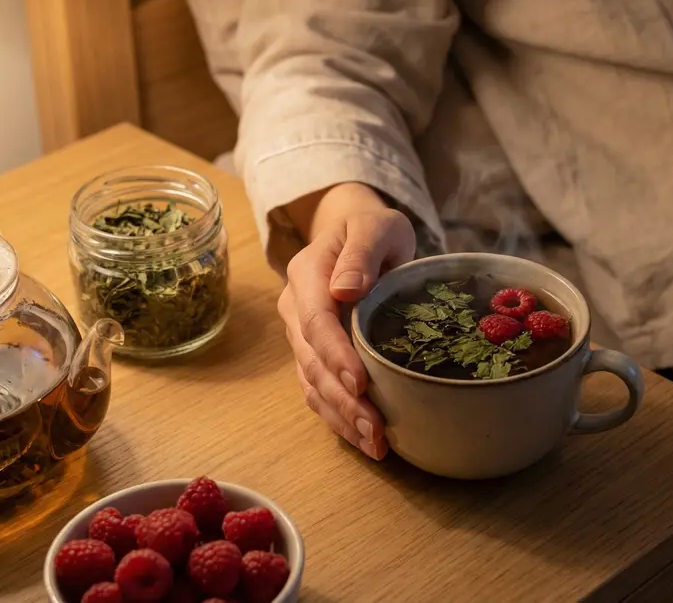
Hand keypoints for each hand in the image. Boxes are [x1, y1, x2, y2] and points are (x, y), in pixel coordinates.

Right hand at [278, 183, 414, 459]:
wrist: (355, 231)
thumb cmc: (371, 227)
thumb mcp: (374, 225)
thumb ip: (361, 252)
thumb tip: (345, 288)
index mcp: (306, 276)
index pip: (316, 323)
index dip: (336, 356)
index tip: (361, 384)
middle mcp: (296, 310)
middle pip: (313, 363)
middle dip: (343, 401)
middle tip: (377, 431)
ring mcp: (301, 336)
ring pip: (314, 384)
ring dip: (342, 418)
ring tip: (376, 445)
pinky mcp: (314, 355)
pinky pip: (320, 391)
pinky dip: (339, 418)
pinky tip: (365, 440)